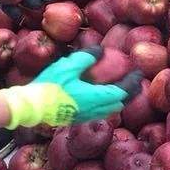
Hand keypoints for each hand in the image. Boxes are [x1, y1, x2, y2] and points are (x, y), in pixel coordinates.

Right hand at [1, 51, 127, 128]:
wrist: (30, 107)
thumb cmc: (49, 86)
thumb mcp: (68, 66)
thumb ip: (86, 57)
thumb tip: (101, 50)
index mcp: (95, 98)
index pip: (122, 91)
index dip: (132, 82)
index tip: (138, 73)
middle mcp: (94, 111)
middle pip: (119, 104)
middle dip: (130, 93)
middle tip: (134, 82)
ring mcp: (85, 117)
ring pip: (109, 110)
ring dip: (118, 100)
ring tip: (121, 89)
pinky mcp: (76, 119)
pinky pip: (99, 113)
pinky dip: (107, 105)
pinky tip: (101, 98)